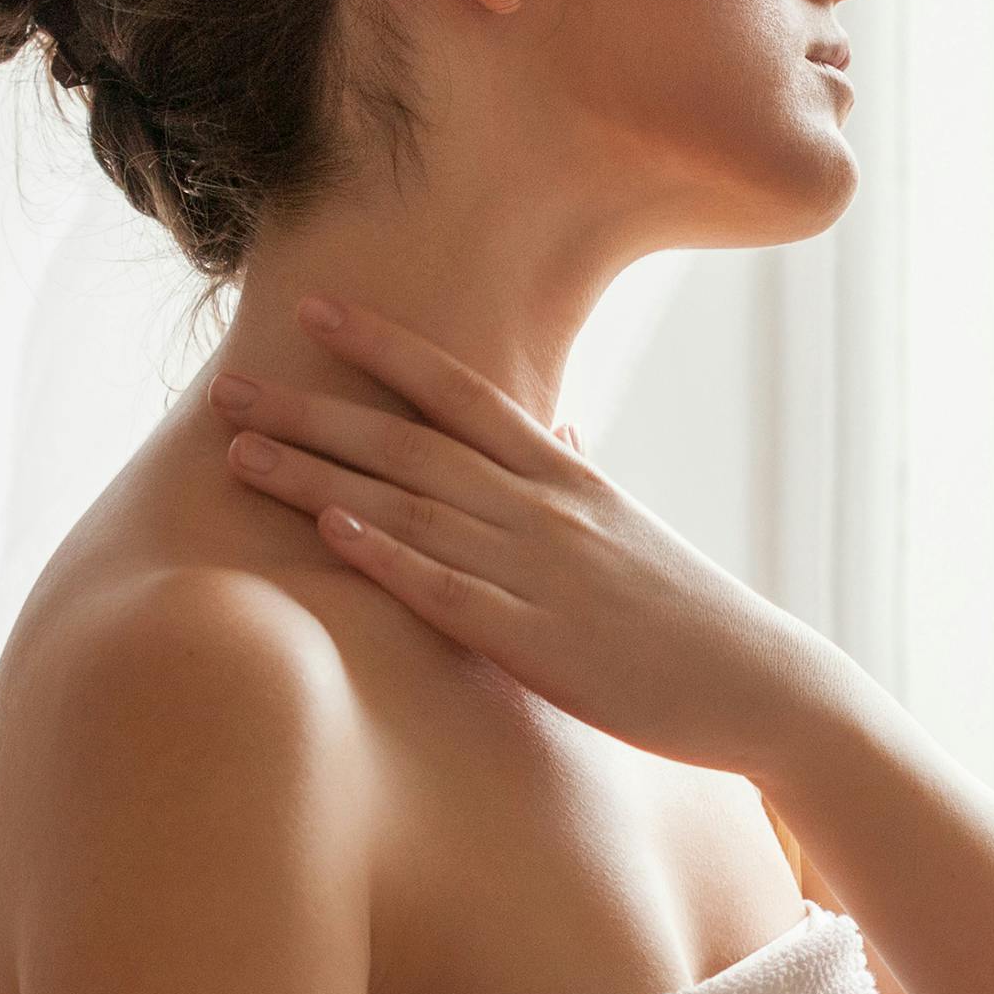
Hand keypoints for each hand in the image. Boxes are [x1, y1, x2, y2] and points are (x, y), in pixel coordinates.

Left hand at [205, 294, 842, 777]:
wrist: (762, 683)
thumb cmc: (687, 607)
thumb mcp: (629, 522)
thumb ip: (578, 471)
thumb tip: (558, 425)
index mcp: (563, 474)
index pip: (459, 391)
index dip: (385, 347)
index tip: (317, 310)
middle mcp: (543, 507)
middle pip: (410, 443)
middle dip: (315, 411)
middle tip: (231, 385)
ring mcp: (541, 572)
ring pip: (413, 508)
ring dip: (321, 475)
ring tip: (240, 453)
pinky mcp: (542, 644)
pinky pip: (450, 593)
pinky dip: (390, 557)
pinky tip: (332, 532)